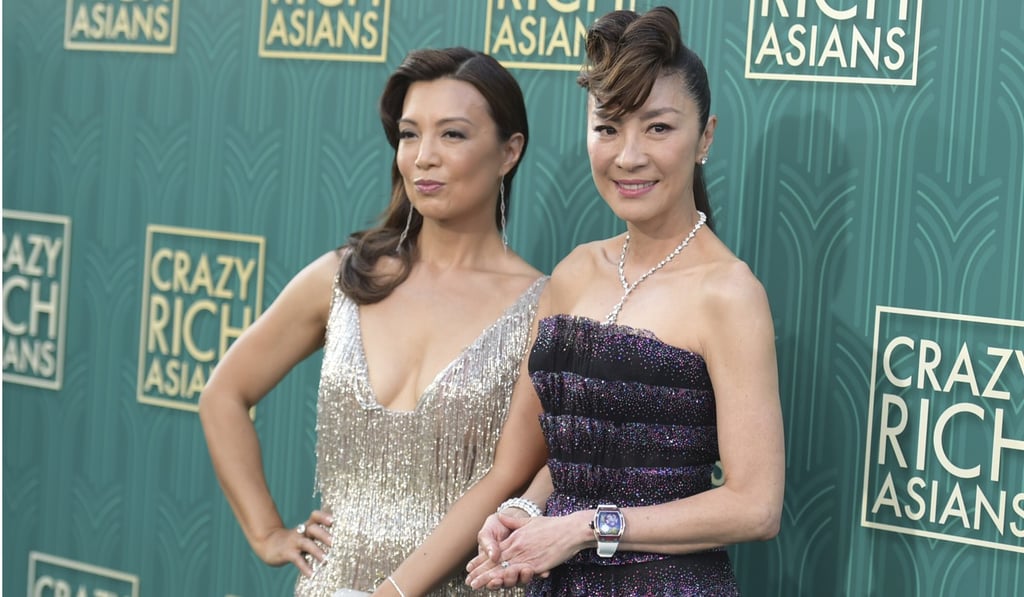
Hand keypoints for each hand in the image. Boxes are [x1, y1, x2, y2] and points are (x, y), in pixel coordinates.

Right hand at [256, 510, 333, 577]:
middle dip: (324, 535)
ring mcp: (294, 542)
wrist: (268, 544)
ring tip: (326, 560)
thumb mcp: (304, 534)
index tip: (333, 520)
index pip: (315, 517)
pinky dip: (304, 567)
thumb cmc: (293, 540)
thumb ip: (318, 534)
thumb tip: (339, 540)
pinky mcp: (287, 553)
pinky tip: (311, 574)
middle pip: (313, 529)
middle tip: (334, 542)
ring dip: (316, 551)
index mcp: (307, 526)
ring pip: (306, 544)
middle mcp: (301, 532)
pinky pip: (297, 560)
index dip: (323, 517)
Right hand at [467, 510, 536, 588]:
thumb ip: (487, 544)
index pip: (491, 578)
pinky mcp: (532, 562)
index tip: (494, 580)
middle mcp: (506, 568)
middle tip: (510, 574)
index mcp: (492, 564)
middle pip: (508, 581)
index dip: (492, 582)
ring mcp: (520, 566)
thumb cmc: (495, 526)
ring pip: (521, 579)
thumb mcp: (487, 532)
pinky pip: (536, 572)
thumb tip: (493, 556)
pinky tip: (544, 573)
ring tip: (527, 570)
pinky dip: (540, 573)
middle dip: (508, 580)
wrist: (512, 516)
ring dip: (523, 577)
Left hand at [470, 511, 588, 588]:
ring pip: (503, 569)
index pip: (495, 551)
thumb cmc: (552, 525)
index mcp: (515, 538)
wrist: (570, 529)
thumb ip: (514, 522)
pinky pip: (520, 573)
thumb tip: (501, 516)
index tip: (470, 568)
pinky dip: (507, 578)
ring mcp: (527, 556)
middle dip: (481, 573)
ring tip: (477, 584)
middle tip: (468, 581)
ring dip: (489, 578)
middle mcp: (518, 547)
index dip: (482, 560)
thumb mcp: (530, 521)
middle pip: (496, 562)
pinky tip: (497, 583)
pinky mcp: (537, 564)